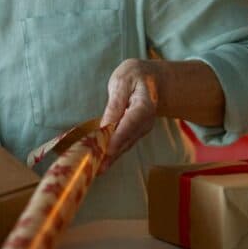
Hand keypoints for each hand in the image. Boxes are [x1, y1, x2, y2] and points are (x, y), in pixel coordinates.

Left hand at [99, 58, 159, 173]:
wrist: (152, 81)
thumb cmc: (134, 78)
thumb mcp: (122, 82)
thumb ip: (115, 103)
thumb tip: (105, 126)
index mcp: (144, 106)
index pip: (131, 123)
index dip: (119, 137)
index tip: (108, 150)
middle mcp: (145, 123)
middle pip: (127, 140)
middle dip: (111, 154)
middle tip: (94, 167)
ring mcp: (141, 131)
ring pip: (124, 146)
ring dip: (110, 158)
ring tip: (94, 170)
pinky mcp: (134, 134)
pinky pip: (122, 145)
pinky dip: (111, 154)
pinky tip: (99, 164)